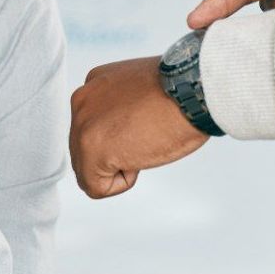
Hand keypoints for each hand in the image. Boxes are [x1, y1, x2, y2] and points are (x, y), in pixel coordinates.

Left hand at [69, 56, 208, 198]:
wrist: (193, 91)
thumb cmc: (183, 91)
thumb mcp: (141, 91)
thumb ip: (121, 108)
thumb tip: (122, 133)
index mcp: (94, 87)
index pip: (91, 127)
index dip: (121, 137)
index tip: (145, 126)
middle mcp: (82, 103)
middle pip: (84, 148)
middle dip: (115, 153)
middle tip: (147, 137)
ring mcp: (82, 127)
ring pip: (87, 168)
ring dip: (118, 167)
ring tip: (145, 145)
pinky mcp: (91, 150)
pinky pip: (95, 186)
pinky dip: (120, 184)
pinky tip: (139, 160)